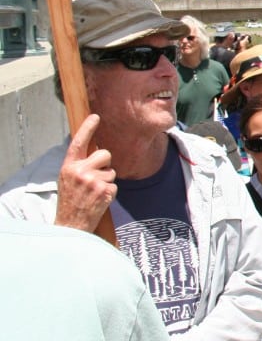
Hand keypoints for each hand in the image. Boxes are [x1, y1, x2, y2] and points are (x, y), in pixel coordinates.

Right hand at [55, 114, 116, 231]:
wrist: (71, 224)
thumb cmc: (70, 200)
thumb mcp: (67, 179)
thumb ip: (79, 165)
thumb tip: (94, 151)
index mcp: (68, 167)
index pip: (79, 143)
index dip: (88, 128)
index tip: (95, 116)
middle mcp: (80, 171)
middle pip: (105, 154)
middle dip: (105, 163)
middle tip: (95, 177)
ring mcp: (93, 181)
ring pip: (112, 171)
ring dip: (106, 180)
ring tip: (94, 192)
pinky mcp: (105, 190)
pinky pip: (115, 184)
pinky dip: (110, 192)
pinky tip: (99, 199)